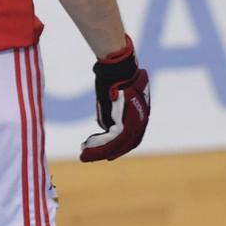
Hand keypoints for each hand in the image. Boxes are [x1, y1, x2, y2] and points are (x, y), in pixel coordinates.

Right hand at [81, 37, 149, 161]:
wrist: (117, 68)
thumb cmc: (114, 79)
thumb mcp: (113, 98)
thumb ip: (112, 114)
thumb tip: (107, 127)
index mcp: (140, 114)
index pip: (130, 136)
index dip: (117, 146)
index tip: (103, 151)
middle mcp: (141, 119)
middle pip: (126, 143)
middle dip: (106, 152)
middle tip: (88, 156)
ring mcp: (136, 120)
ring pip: (119, 144)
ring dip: (100, 151)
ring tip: (85, 154)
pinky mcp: (126, 120)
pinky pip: (114, 138)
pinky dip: (101, 144)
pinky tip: (88, 146)